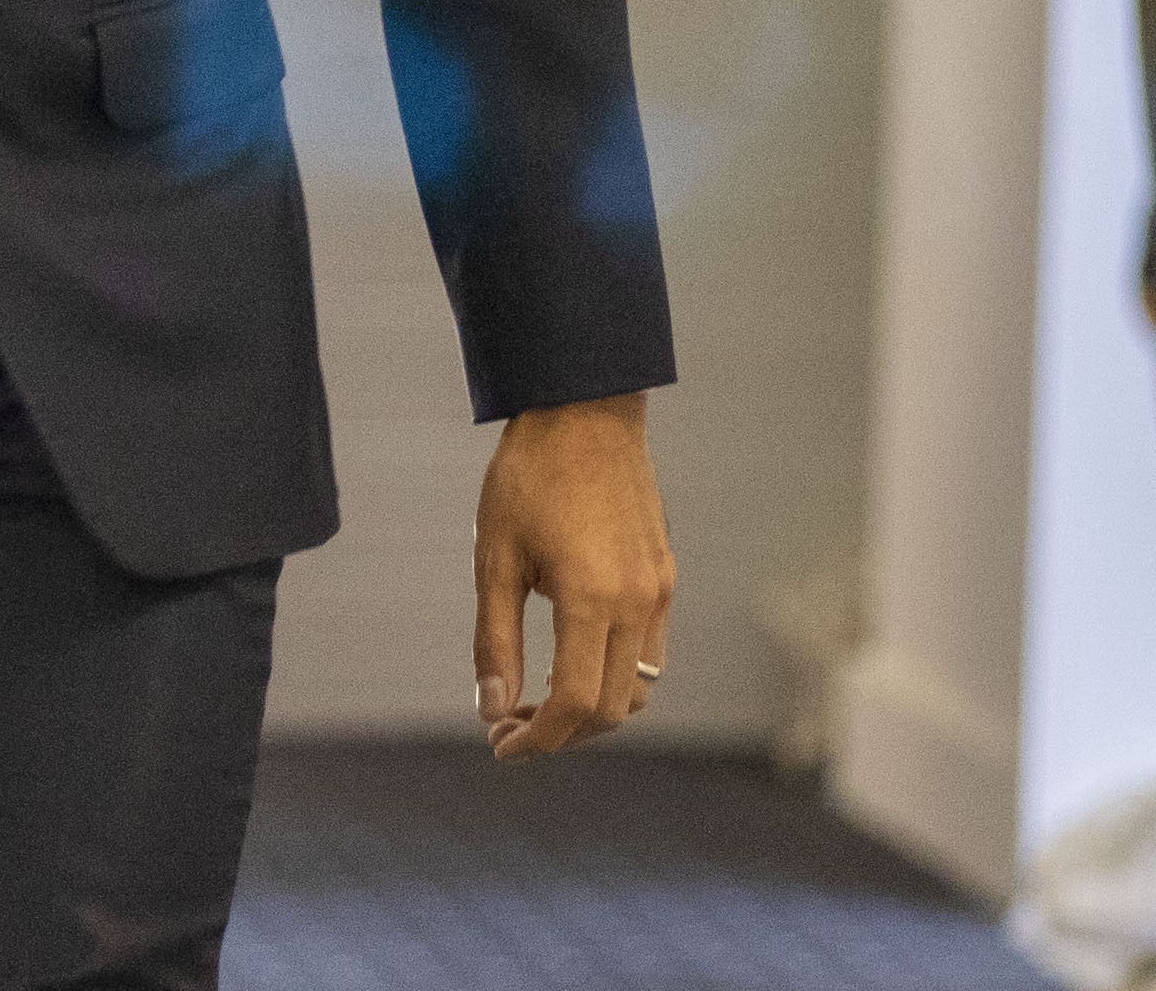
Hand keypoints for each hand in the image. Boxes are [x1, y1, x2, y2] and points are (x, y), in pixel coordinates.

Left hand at [472, 393, 672, 757]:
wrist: (584, 409)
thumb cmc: (529, 477)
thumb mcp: (494, 558)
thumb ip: (494, 640)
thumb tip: (490, 709)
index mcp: (591, 598)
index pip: (575, 705)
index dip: (537, 740)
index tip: (500, 746)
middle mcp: (637, 602)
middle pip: (611, 710)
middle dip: (560, 733)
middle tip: (507, 725)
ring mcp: (658, 591)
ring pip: (638, 689)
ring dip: (591, 710)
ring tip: (537, 700)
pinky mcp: (665, 576)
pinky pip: (650, 653)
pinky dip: (615, 676)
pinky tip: (571, 660)